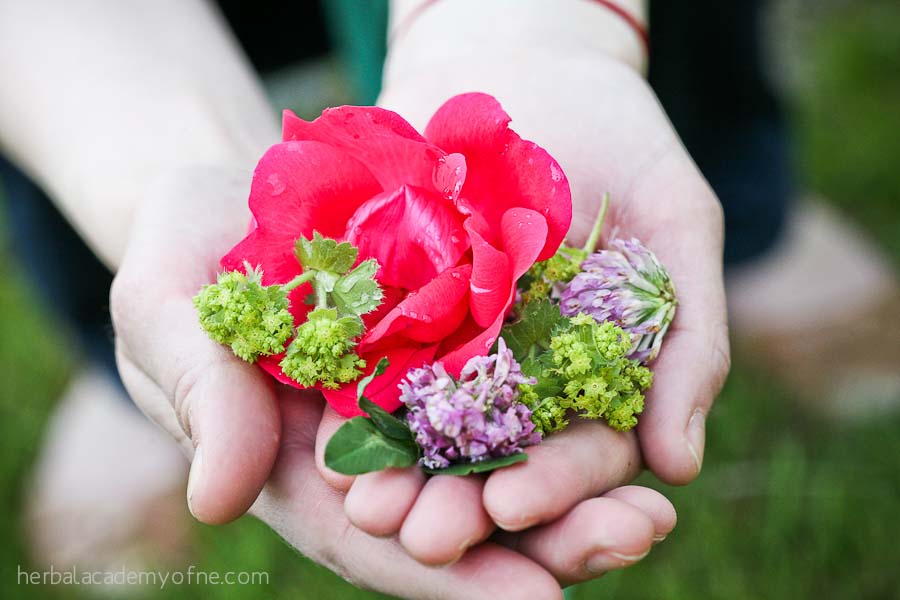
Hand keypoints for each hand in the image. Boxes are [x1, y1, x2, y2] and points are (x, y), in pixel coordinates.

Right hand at [111, 167, 675, 598]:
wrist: (224, 188)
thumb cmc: (180, 256)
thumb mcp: (168, 316)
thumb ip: (202, 400)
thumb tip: (220, 500)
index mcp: (301, 470)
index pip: (376, 541)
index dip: (453, 577)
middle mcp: (370, 450)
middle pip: (460, 516)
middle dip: (544, 541)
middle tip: (633, 537)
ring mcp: (414, 398)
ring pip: (500, 460)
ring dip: (578, 488)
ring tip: (655, 506)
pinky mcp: (448, 341)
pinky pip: (512, 380)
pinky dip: (567, 403)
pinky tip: (633, 412)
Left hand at [322, 19, 729, 571]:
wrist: (526, 64)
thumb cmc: (621, 137)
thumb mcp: (677, 223)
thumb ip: (692, 338)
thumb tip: (684, 464)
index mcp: (594, 371)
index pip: (583, 450)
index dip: (557, 485)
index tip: (516, 510)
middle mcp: (522, 373)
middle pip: (498, 457)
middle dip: (464, 501)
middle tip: (427, 538)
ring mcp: (455, 345)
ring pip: (428, 429)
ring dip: (400, 476)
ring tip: (368, 509)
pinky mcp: (395, 309)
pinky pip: (372, 365)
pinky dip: (353, 406)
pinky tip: (326, 442)